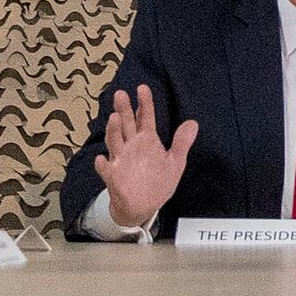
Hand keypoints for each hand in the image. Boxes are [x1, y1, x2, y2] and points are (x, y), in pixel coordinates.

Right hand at [98, 85, 196, 232]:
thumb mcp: (175, 163)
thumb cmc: (157, 182)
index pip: (145, 117)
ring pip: (115, 142)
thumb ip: (181, 143)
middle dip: (123, 110)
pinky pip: (106, 170)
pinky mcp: (113, 177)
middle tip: (121, 94)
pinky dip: (103, 165)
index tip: (142, 88)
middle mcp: (132, 146)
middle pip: (126, 124)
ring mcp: (121, 160)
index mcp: (147, 141)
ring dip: (113, 131)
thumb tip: (193, 123)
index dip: (144, 103)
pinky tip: (102, 160)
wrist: (143, 207)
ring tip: (114, 118)